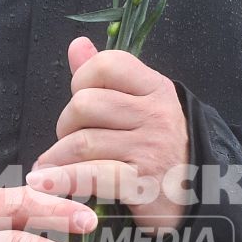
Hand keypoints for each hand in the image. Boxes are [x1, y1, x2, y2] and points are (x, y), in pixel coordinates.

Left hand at [26, 38, 191, 229]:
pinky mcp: (140, 183)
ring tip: (49, 167)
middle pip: (85, 104)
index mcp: (155, 88)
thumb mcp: (143, 105)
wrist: (198, 196)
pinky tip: (43, 183)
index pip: (107, 65)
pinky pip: (90, 176)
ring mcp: (149, 149)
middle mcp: (155, 114)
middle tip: (68, 142)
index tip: (80, 103)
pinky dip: (61, 180)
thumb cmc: (161, 148)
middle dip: (65, 124)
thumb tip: (77, 45)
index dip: (81, 80)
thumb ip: (108, 76)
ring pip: (82, 142)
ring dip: (56, 157)